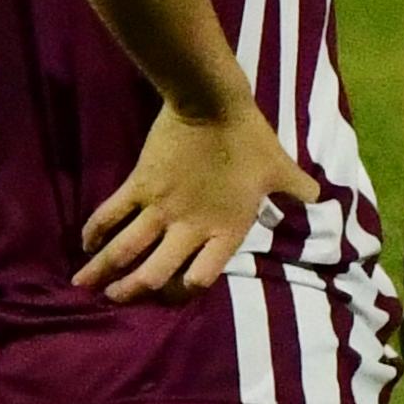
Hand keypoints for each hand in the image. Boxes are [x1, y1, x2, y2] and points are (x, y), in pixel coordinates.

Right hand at [78, 96, 311, 300]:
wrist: (213, 104)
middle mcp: (190, 227)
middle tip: (114, 298)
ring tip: (83, 284)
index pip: (201, 277)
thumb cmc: (250, 138)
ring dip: (102, 269)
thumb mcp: (281, 167)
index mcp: (225, 230)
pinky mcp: (139, 185)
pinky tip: (84, 242)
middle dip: (131, 290)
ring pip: (125, 249)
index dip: (182, 291)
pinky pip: (110, 214)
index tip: (168, 294)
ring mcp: (161, 209)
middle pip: (155, 273)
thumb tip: (320, 196)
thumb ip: (297, 188)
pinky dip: (94, 230)